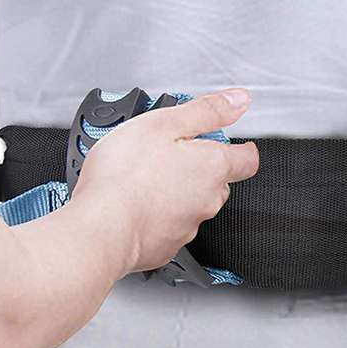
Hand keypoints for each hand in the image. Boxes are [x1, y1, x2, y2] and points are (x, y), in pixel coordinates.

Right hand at [70, 90, 259, 273]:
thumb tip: (239, 100)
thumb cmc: (126, 174)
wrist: (100, 229)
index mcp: (212, 167)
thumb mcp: (165, 123)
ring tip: (143, 175)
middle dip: (199, 165)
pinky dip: (157, 213)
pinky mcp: (164, 246)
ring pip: (192, 202)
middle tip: (169, 149)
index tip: (227, 140)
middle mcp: (207, 200)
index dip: (240, 146)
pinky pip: (168, 225)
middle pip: (217, 180)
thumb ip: (206, 111)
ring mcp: (186, 227)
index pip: (246, 158)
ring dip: (176, 189)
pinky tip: (134, 202)